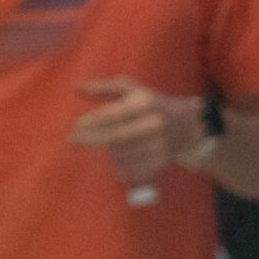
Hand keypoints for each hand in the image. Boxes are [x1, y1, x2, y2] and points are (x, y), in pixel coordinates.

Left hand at [69, 77, 206, 186]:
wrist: (186, 126)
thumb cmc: (152, 104)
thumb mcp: (131, 89)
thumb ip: (104, 88)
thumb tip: (76, 89)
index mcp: (143, 103)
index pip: (110, 115)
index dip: (89, 123)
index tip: (74, 129)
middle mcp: (151, 124)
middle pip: (112, 137)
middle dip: (89, 140)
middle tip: (72, 142)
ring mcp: (157, 145)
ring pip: (119, 155)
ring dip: (106, 152)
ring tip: (106, 146)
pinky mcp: (159, 162)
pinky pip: (130, 169)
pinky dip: (119, 167)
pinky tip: (117, 159)